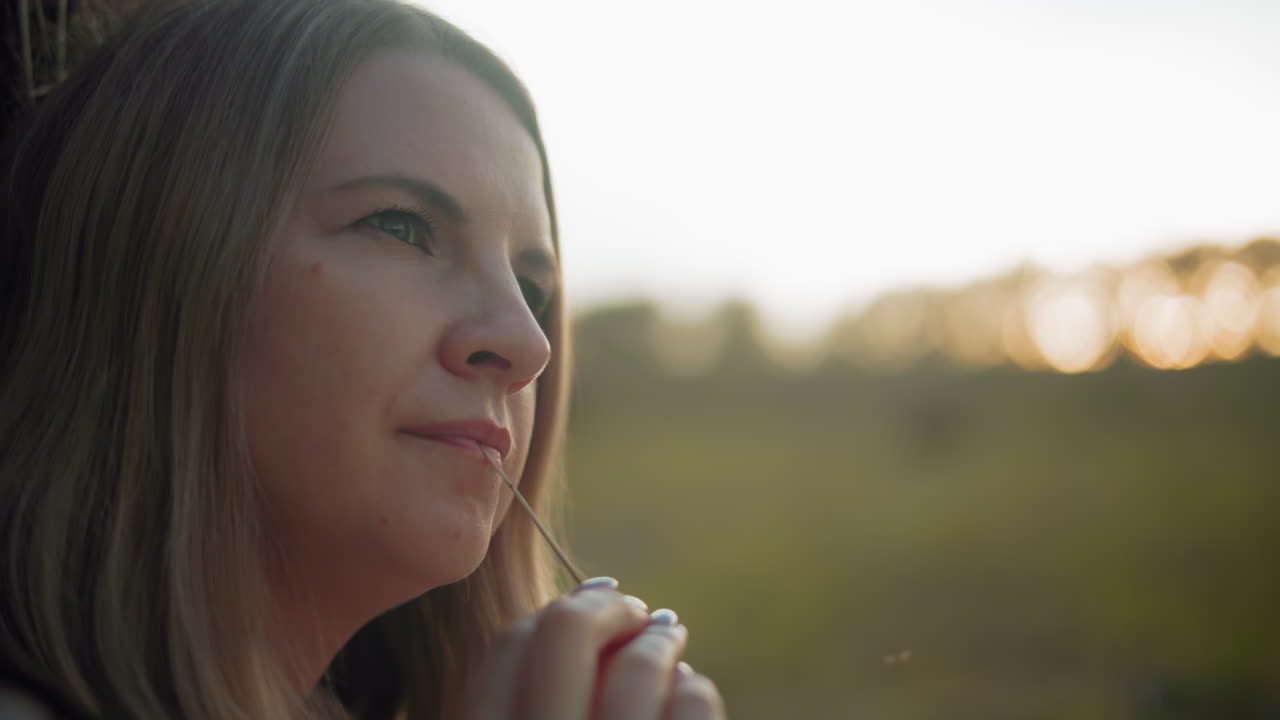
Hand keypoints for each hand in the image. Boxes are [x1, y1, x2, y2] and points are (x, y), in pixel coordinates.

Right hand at [462, 577, 726, 719]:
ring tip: (668, 636)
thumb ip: (530, 688)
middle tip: (634, 607)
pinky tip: (687, 692)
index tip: (588, 604)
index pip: (507, 644)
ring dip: (659, 640)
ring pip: (637, 669)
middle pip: (565, 632)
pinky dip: (693, 690)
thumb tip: (586, 605)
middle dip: (608, 606)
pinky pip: (691, 704)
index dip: (553, 612)